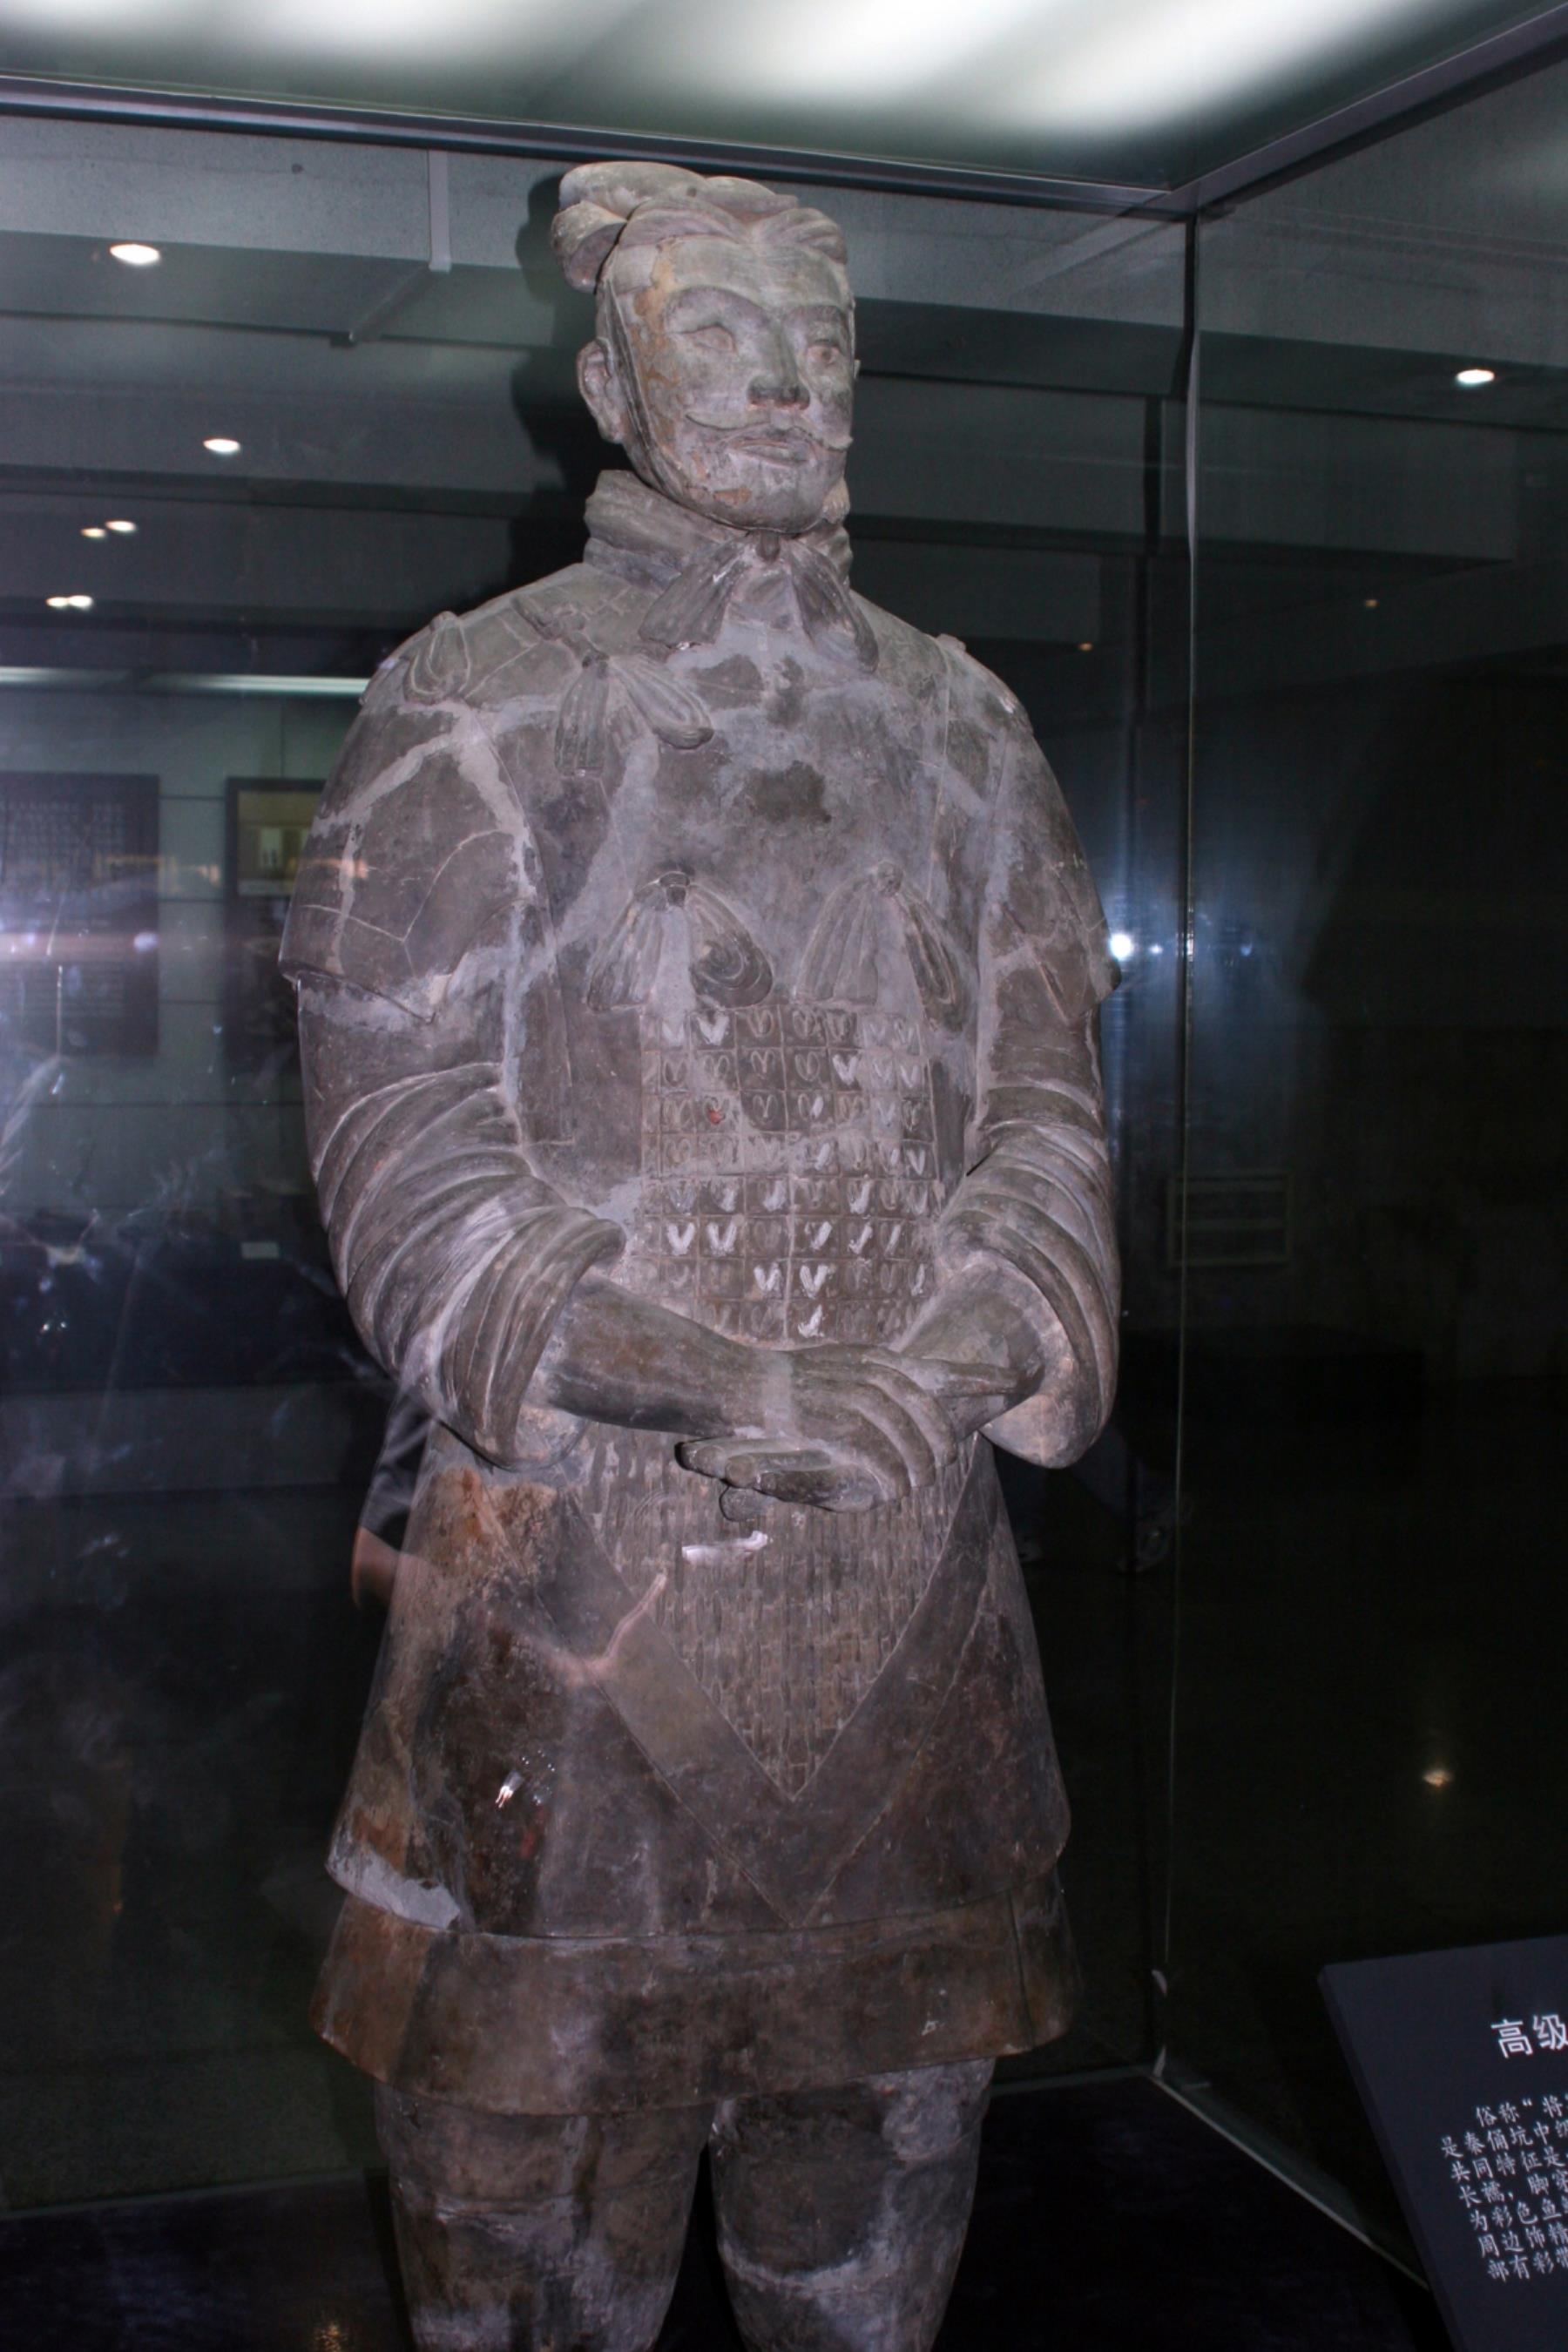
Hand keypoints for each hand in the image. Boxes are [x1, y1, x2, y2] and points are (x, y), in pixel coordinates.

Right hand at [678, 1343, 1009, 1512]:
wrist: (739, 1384)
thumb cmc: (784, 1384)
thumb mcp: (836, 1368)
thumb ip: (872, 1381)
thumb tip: (905, 1399)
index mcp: (878, 1360)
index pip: (942, 1368)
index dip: (982, 1377)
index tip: (1014, 1382)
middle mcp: (875, 1374)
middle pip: (931, 1414)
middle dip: (942, 1444)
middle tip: (940, 1466)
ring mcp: (859, 1396)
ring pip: (910, 1439)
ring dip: (918, 1467)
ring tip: (917, 1482)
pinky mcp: (840, 1422)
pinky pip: (883, 1454)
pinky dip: (892, 1474)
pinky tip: (893, 1487)